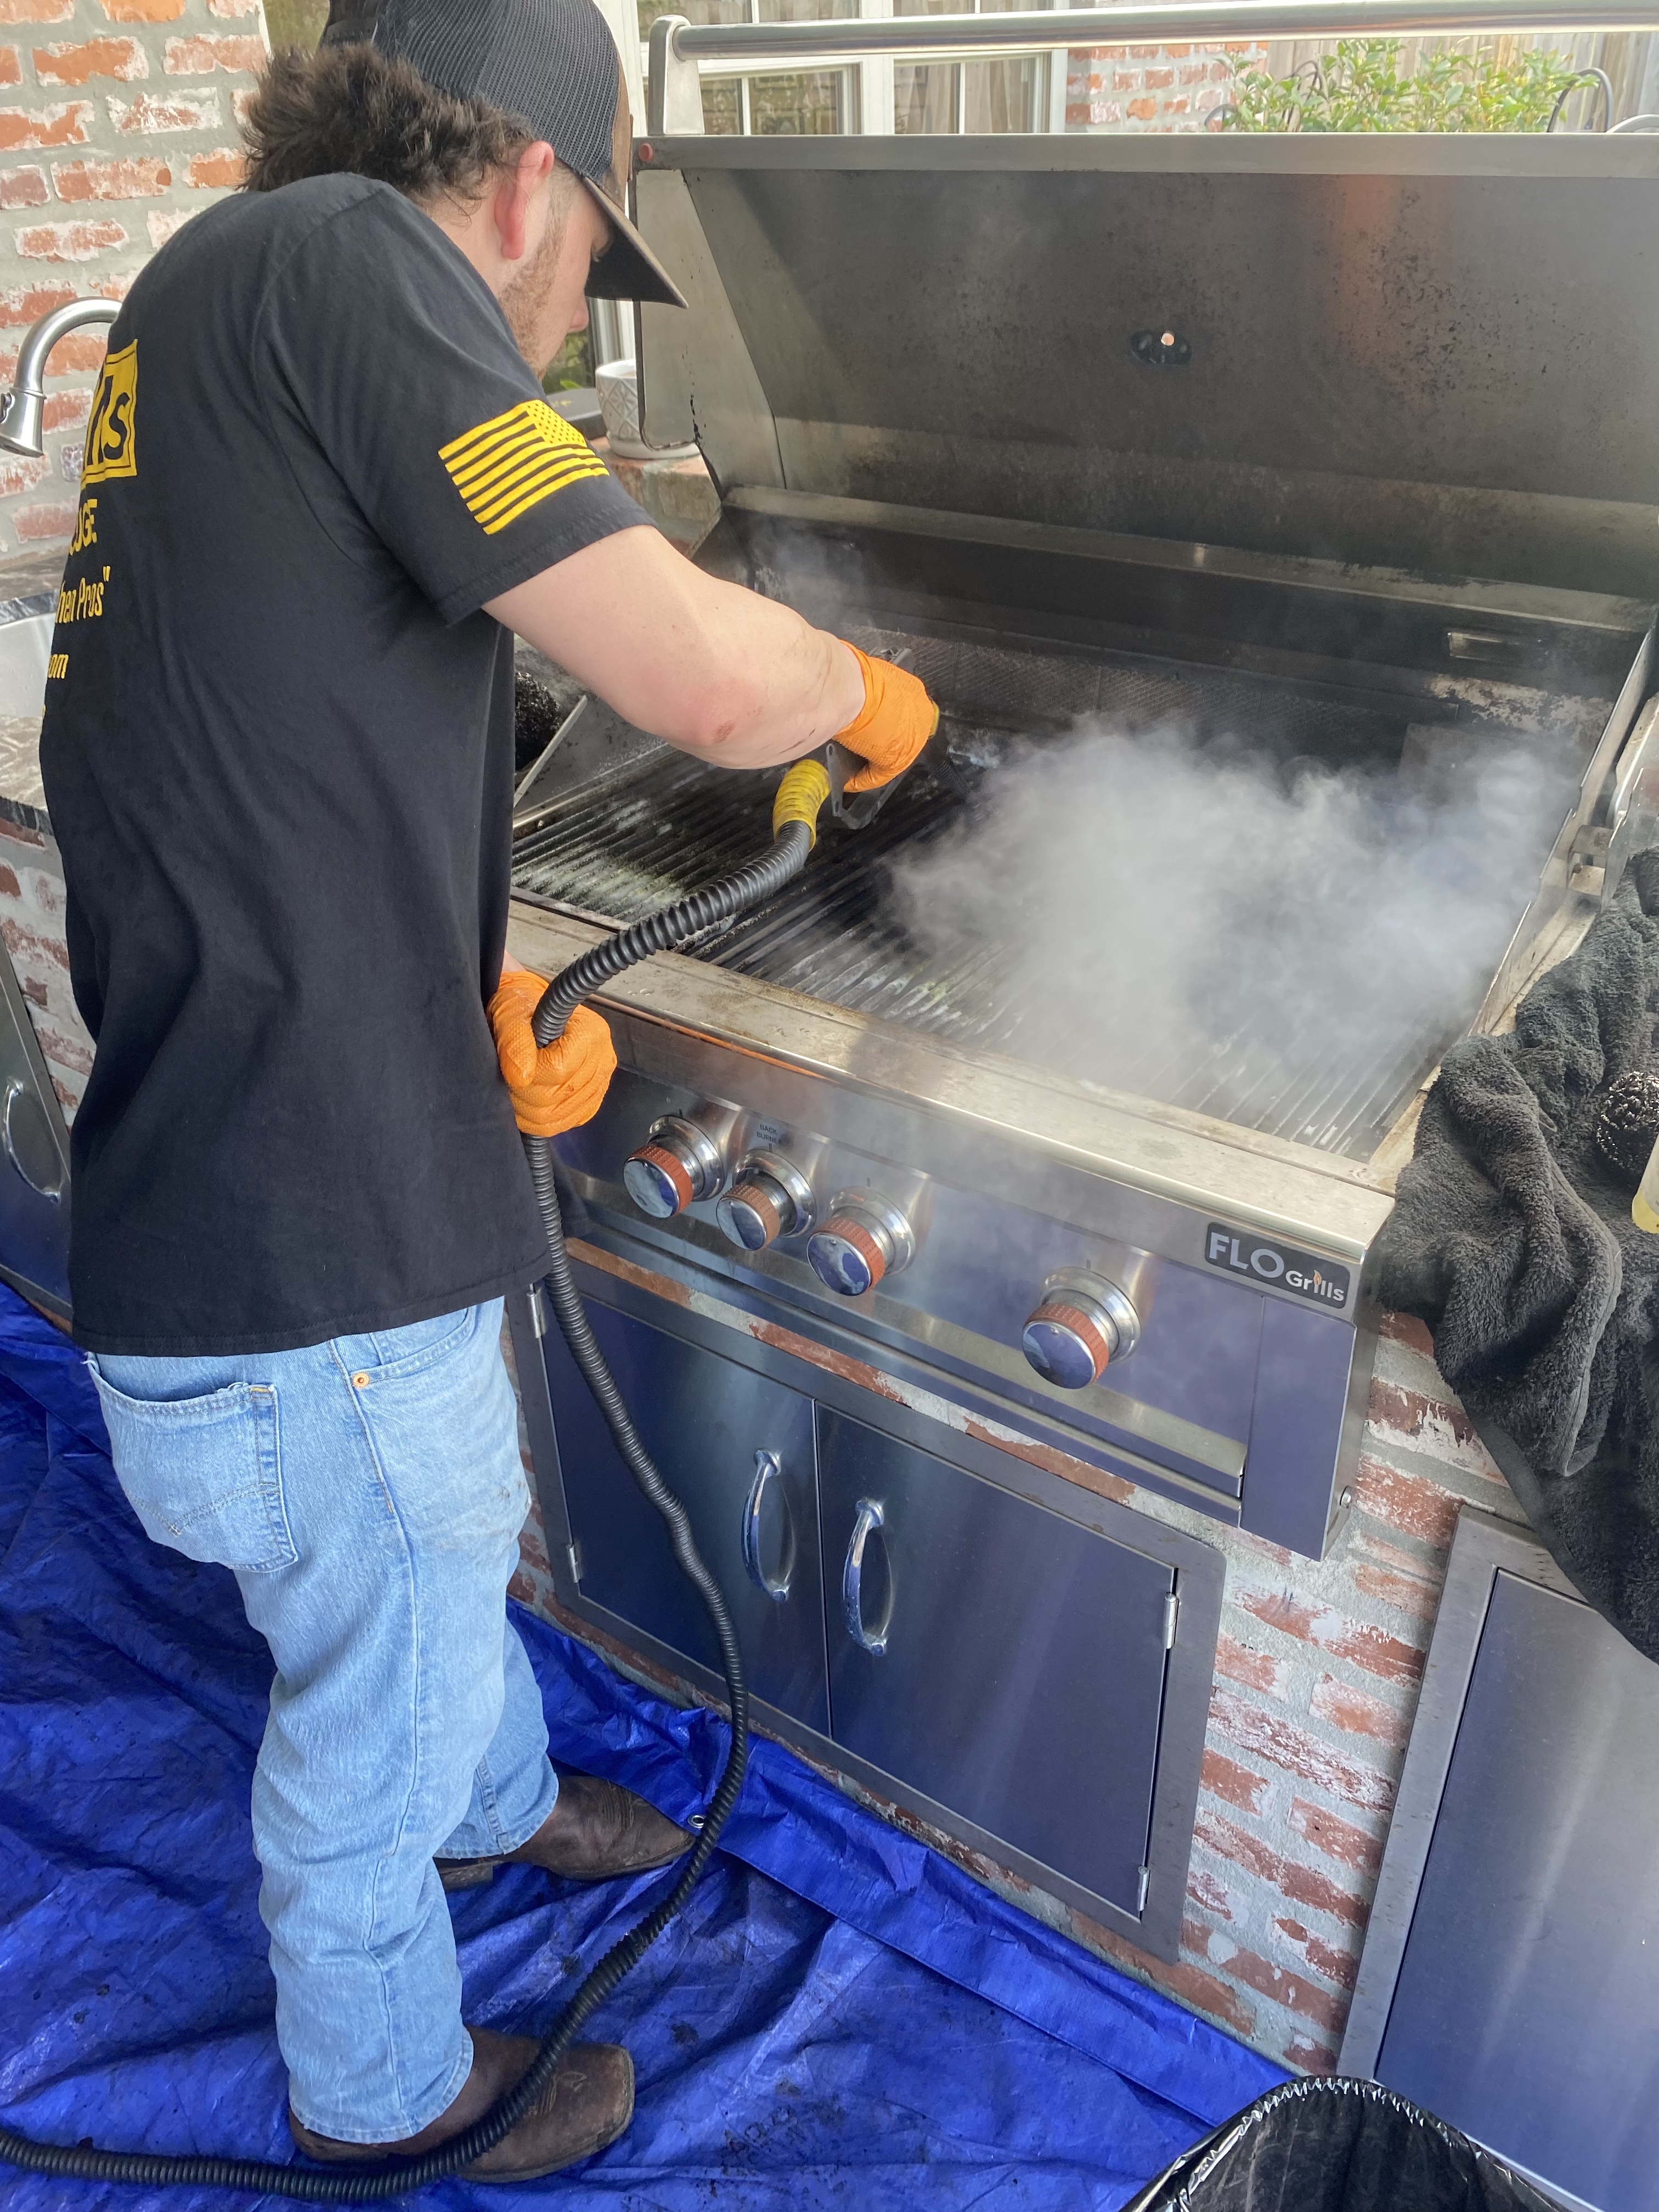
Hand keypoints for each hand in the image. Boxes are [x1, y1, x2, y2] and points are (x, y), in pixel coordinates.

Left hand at [487, 969, 616, 1137]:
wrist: (530, 1011)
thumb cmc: (522, 1009)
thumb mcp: (510, 1015)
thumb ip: (515, 1041)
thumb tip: (521, 1077)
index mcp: (590, 1033)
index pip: (557, 1071)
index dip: (526, 1074)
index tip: (513, 1063)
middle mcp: (602, 1059)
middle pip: (556, 1100)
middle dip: (522, 1094)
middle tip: (510, 1077)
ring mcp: (600, 1083)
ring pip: (558, 1118)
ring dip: (528, 1110)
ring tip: (518, 1088)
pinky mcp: (592, 1099)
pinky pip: (566, 1123)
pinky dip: (542, 1119)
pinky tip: (532, 1099)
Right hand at [835, 645, 940, 793]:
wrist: (846, 687)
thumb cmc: (849, 678)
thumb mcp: (862, 677)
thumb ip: (865, 690)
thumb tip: (850, 695)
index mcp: (912, 689)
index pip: (901, 712)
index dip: (883, 723)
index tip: (869, 730)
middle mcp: (920, 713)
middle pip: (900, 735)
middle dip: (880, 743)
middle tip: (859, 751)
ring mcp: (912, 737)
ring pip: (890, 755)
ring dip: (871, 762)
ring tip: (852, 769)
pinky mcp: (898, 759)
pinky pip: (879, 774)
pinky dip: (863, 779)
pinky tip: (849, 781)